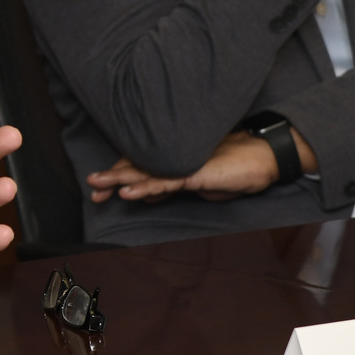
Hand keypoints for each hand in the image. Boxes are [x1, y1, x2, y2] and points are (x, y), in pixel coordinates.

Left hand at [87, 128, 317, 203]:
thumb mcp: (200, 186)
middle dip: (112, 177)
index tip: (100, 186)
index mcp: (175, 162)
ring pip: (145, 173)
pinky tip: (127, 193)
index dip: (120, 174)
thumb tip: (148, 196)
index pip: (141, 167)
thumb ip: (173, 188)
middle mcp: (175, 159)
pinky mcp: (195, 173)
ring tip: (97, 184)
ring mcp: (184, 165)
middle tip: (91, 185)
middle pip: (137, 167)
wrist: (263, 158)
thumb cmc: (235, 170)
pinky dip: (144, 188)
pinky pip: (165, 182)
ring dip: (119, 179)